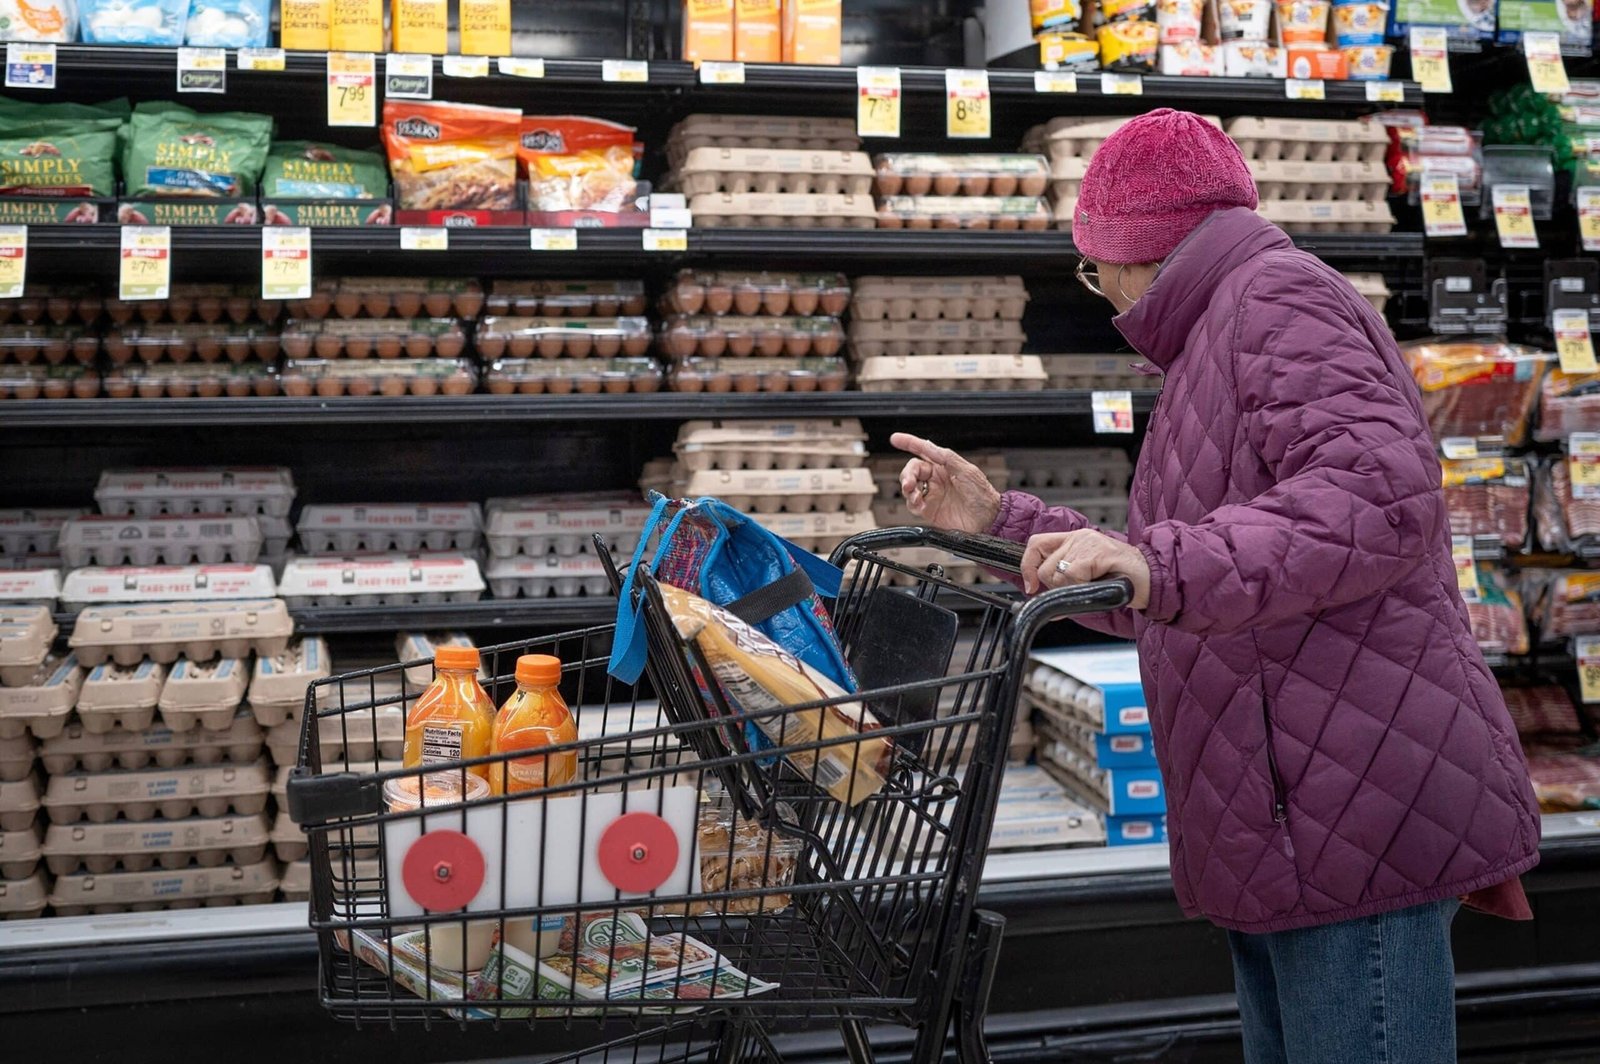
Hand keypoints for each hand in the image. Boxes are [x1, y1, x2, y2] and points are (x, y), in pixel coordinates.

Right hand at [890, 432, 1002, 534]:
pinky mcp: (929, 511)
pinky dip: (912, 503)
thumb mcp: (966, 470)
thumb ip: (946, 457)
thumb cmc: (982, 494)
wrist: (987, 520)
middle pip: (912, 470)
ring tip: (914, 494)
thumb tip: (929, 446)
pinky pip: (912, 505)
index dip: (909, 443)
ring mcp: (932, 495)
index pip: (923, 451)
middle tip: (909, 483)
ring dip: (907, 489)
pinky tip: (919, 505)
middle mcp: (936, 479)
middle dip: (907, 474)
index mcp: (945, 466)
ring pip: (909, 487)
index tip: (896, 439)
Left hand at [1022, 529, 1151, 607]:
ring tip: (1094, 585)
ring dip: (1072, 589)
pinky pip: (1073, 576)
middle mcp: (1079, 537)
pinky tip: (1099, 584)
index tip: (1030, 587)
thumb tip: (1045, 608)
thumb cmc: (1125, 581)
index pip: (1036, 544)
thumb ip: (1066, 588)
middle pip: (1044, 568)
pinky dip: (1083, 587)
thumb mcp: (1088, 582)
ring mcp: (1087, 543)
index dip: (1027, 565)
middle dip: (1056, 588)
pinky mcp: (1095, 553)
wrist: (1153, 579)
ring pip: (1057, 574)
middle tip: (1080, 589)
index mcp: (1075, 539)